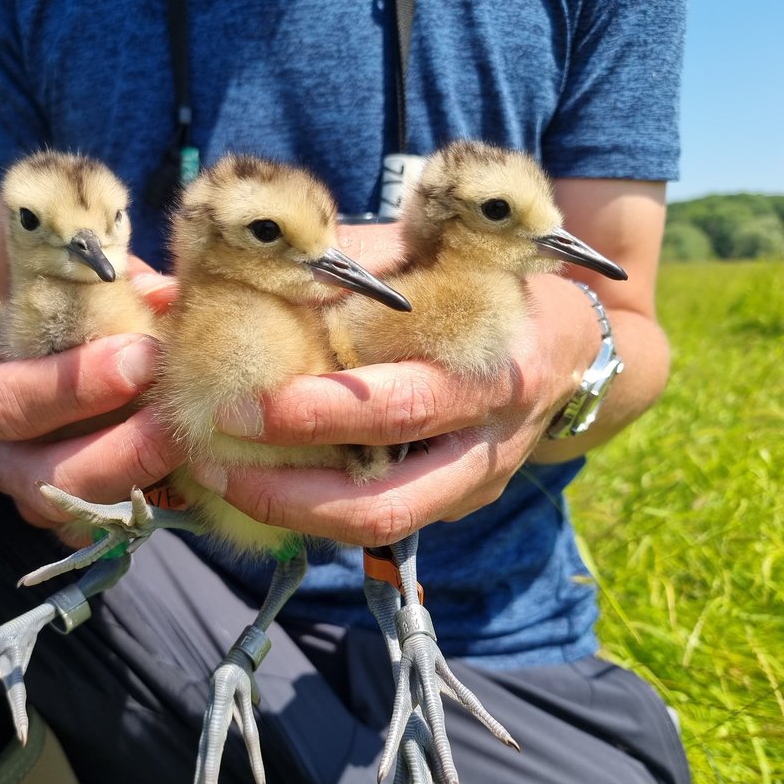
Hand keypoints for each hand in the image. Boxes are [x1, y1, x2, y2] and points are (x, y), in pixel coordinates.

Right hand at [0, 267, 182, 531]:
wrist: (58, 356)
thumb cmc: (62, 312)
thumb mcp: (72, 290)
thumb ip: (110, 287)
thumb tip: (163, 295)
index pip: (5, 402)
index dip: (75, 385)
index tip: (145, 354)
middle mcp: (0, 457)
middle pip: (49, 478)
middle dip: (126, 447)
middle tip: (181, 411)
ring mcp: (40, 499)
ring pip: (88, 515)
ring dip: (151, 478)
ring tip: (199, 438)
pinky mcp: (84, 521)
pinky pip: (122, 527)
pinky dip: (167, 498)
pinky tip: (204, 465)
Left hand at [185, 275, 593, 547]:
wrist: (573, 345)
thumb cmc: (480, 285)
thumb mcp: (426, 257)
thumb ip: (338, 266)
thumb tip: (217, 274)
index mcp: (488, 366)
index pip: (398, 405)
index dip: (315, 413)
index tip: (237, 403)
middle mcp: (486, 440)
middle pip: (387, 495)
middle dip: (288, 488)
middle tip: (211, 458)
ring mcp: (475, 482)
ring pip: (384, 525)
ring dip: (294, 513)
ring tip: (224, 478)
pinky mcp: (457, 502)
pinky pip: (386, 520)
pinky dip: (319, 509)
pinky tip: (265, 483)